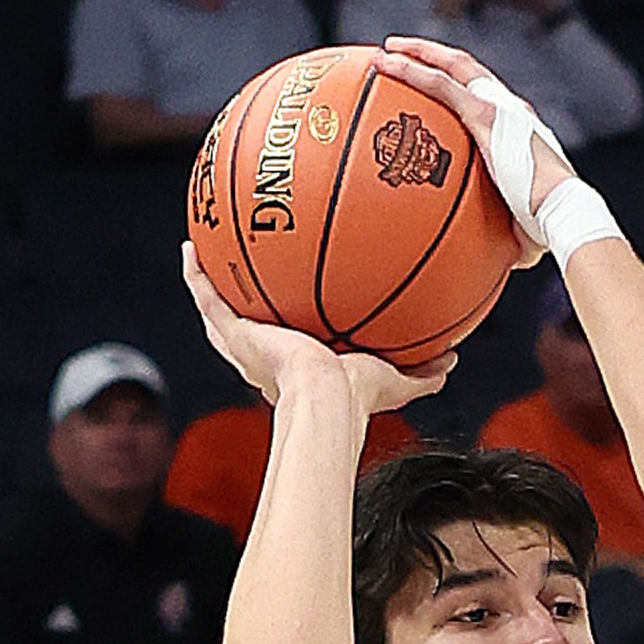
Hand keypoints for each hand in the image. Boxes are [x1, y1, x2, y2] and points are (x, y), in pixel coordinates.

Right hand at [183, 243, 453, 411]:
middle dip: (242, 300)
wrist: (326, 397)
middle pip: (245, 324)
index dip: (282, 326)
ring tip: (201, 248)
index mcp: (296, 367)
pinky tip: (191, 245)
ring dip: (208, 280)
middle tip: (240, 272)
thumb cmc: (356, 397)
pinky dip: (195, 272)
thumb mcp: (395, 381)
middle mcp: (264, 357)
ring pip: (217, 308)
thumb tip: (452, 360)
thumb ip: (422, 372)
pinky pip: (206, 296)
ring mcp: (243, 344)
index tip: (288, 304)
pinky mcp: (231, 332)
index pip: (285, 343)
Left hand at [373, 35, 574, 261]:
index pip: (487, 97)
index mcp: (518, 130)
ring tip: (384, 52)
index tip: (437, 84)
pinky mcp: (485, 112)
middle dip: (434, 57)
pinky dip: (409, 69)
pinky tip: (383, 64)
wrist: (563, 213)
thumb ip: (500, 233)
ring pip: (451, 66)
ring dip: (417, 54)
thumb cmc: (546, 228)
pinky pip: (438, 84)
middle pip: (467, 70)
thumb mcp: (519, 229)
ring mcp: (498, 106)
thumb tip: (487, 261)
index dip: (461, 87)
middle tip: (401, 54)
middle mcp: (510, 109)